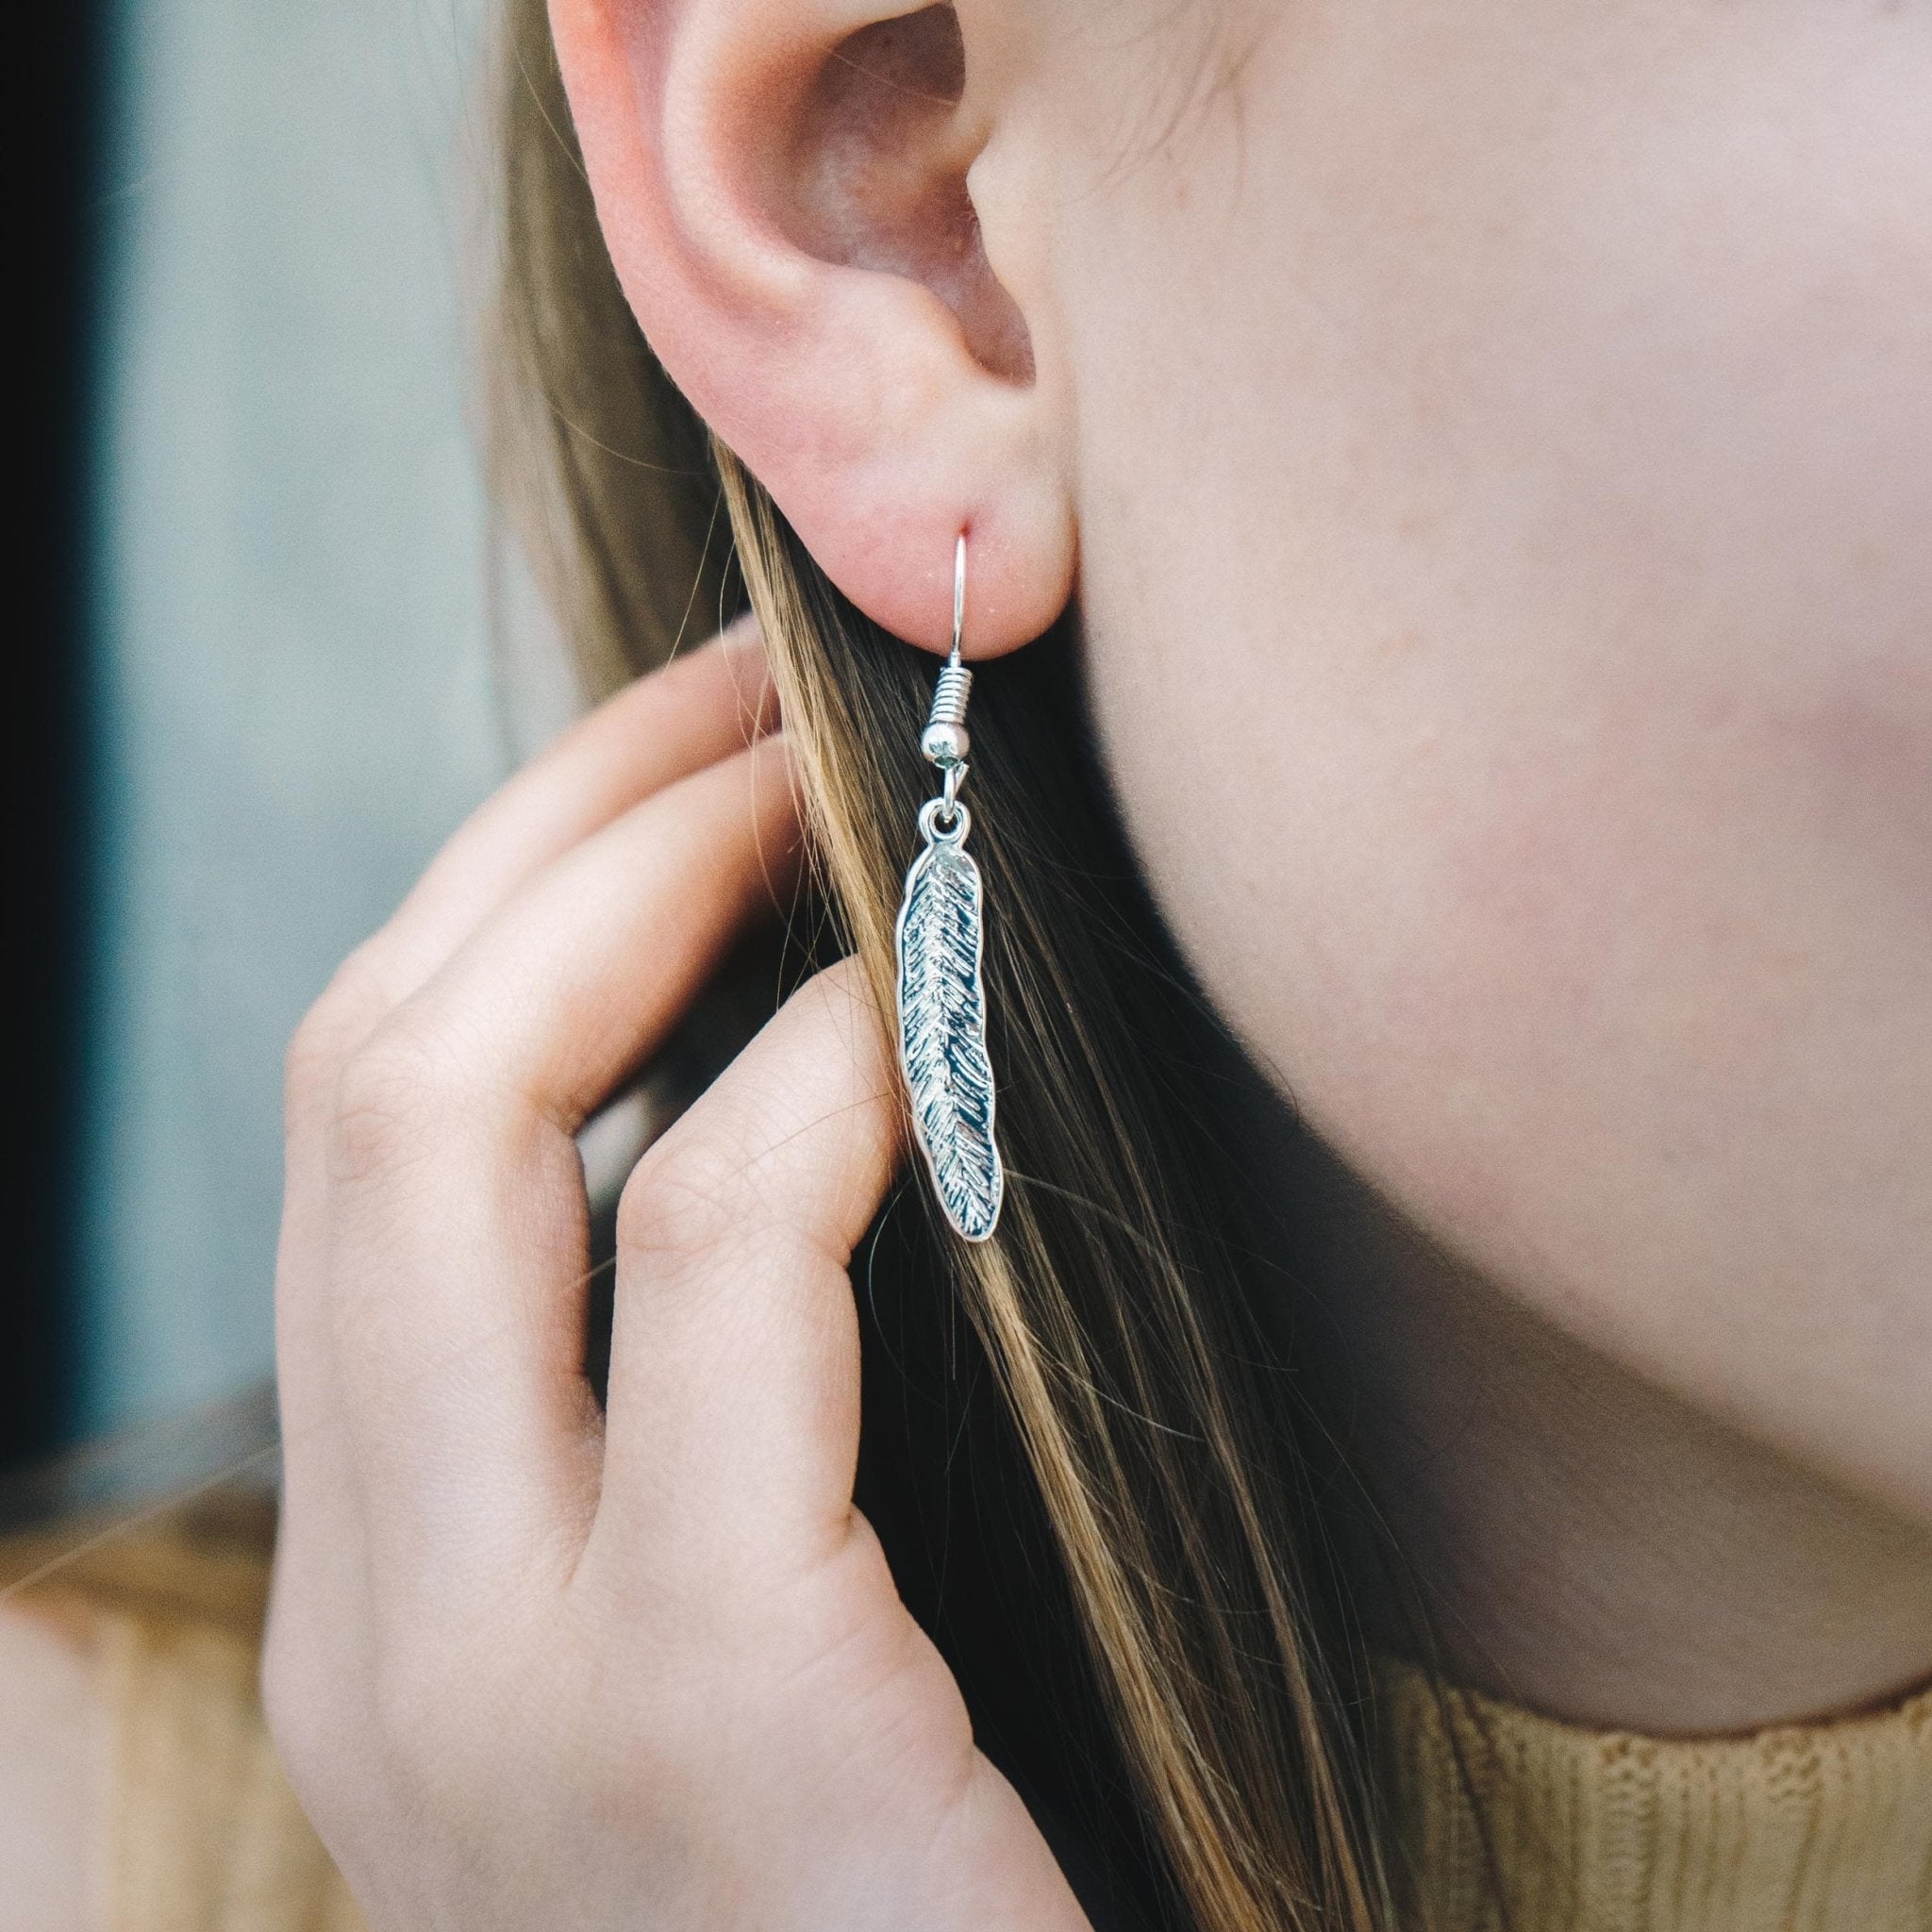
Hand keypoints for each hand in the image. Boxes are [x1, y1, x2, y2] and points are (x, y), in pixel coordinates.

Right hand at [265, 624, 1089, 1930]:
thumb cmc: (919, 1902)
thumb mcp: (744, 1648)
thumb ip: (707, 1423)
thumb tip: (780, 1091)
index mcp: (389, 1596)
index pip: (366, 1148)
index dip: (510, 901)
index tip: (683, 756)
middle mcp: (373, 1623)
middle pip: (367, 1079)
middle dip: (550, 829)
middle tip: (743, 680)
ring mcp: (491, 1684)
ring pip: (448, 1126)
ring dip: (648, 883)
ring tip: (816, 767)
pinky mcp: (701, 1717)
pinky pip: (711, 1273)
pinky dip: (800, 1091)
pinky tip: (913, 1013)